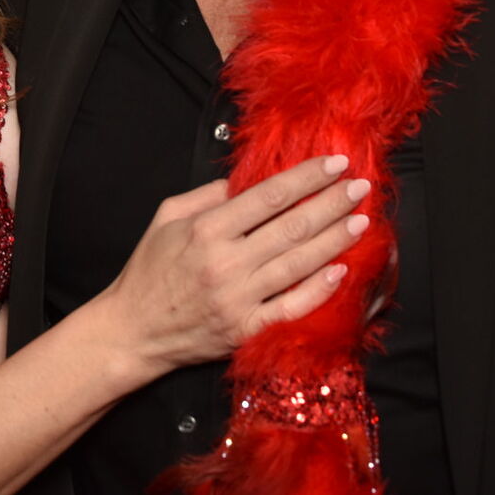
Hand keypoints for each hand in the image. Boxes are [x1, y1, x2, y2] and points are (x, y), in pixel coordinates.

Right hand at [99, 154, 369, 375]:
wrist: (133, 331)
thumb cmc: (149, 271)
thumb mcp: (167, 218)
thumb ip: (208, 195)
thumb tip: (248, 180)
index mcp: (206, 229)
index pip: (269, 196)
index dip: (306, 178)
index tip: (334, 163)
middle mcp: (226, 262)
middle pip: (292, 227)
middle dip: (331, 203)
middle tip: (360, 187)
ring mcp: (238, 299)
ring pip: (299, 264)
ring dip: (335, 240)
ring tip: (361, 220)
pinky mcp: (246, 330)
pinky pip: (292, 308)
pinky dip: (318, 290)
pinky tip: (341, 271)